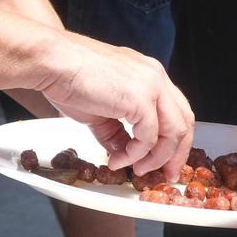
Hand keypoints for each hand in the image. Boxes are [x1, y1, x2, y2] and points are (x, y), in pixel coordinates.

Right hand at [38, 31, 193, 178]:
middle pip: (184, 122)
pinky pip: (148, 137)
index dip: (176, 140)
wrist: (51, 62)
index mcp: (151, 75)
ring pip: (173, 132)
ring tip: (136, 169)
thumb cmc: (69, 79)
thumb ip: (117, 131)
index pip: (177, 110)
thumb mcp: (101, 110)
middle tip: (166, 174)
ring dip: (156, 158)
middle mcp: (157, 77)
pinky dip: (136, 155)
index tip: (168, 161)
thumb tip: (123, 155)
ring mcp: (152, 85)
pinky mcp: (140, 98)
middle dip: (177, 154)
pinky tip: (118, 160)